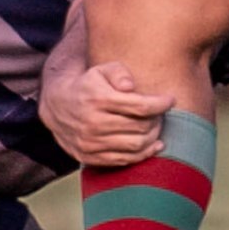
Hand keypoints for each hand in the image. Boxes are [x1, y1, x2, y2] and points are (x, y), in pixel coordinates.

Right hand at [40, 60, 172, 167]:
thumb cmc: (88, 84)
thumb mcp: (100, 69)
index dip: (160, 104)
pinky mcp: (90, 157)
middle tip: (162, 114)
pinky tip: (153, 145)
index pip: (140, 106)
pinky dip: (143, 155)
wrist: (58, 106)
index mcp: (99, 100)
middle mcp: (94, 124)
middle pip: (140, 128)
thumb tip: (131, 86)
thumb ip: (118, 72)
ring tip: (157, 127)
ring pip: (135, 146)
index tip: (171, 100)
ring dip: (153, 138)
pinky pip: (124, 160)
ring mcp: (91, 143)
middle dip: (157, 120)